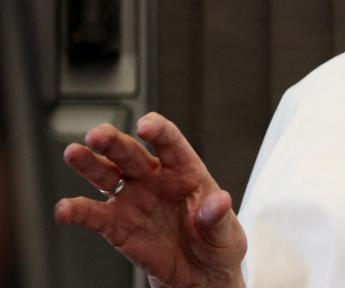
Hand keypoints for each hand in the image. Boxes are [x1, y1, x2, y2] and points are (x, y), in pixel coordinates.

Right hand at [55, 112, 245, 287]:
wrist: (199, 273)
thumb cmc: (215, 243)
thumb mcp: (225, 233)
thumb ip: (218, 217)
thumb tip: (220, 201)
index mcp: (184, 170)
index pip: (169, 141)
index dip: (158, 129)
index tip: (145, 125)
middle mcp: (153, 178)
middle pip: (130, 152)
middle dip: (113, 141)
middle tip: (98, 135)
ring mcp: (131, 198)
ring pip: (106, 174)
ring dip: (89, 163)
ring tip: (74, 153)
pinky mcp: (115, 224)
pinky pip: (92, 214)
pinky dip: (76, 211)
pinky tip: (65, 209)